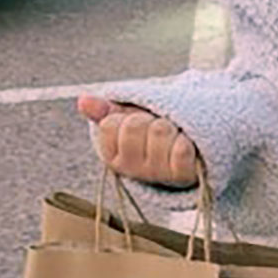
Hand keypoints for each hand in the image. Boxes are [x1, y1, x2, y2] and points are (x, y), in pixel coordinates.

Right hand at [77, 95, 199, 186]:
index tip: (136, 122)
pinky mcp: (184, 175)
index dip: (124, 116)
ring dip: (171, 125)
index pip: (109, 125)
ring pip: (158, 131)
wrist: (194, 152)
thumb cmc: (155, 134)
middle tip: (159, 125)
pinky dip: (186, 140)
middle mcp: (133, 170)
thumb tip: (83, 101)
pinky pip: (181, 151)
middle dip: (148, 118)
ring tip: (175, 134)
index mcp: (114, 157)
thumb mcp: (129, 120)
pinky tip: (188, 143)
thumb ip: (106, 112)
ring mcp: (158, 175)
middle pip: (133, 125)